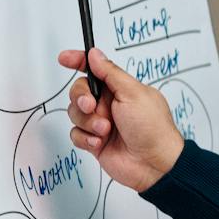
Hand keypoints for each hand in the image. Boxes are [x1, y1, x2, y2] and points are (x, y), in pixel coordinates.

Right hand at [59, 47, 183, 191]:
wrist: (154, 164)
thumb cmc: (152, 128)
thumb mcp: (134, 94)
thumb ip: (111, 73)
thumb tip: (95, 54)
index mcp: (121, 89)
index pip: (95, 70)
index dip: (78, 61)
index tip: (64, 58)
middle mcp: (109, 104)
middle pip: (79, 92)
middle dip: (81, 98)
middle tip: (92, 106)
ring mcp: (101, 123)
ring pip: (75, 114)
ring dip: (89, 122)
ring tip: (106, 130)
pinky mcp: (94, 141)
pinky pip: (76, 134)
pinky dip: (86, 138)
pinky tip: (101, 143)